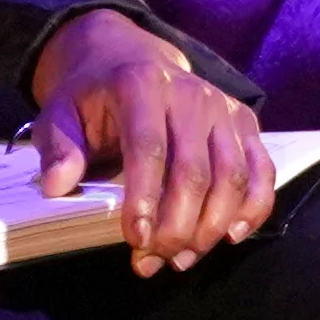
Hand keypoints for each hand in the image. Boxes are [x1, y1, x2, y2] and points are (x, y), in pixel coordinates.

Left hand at [33, 12, 278, 272]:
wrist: (128, 58)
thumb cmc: (92, 98)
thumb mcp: (59, 114)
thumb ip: (58, 148)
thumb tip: (58, 186)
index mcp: (141, 86)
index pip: (149, 147)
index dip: (145, 198)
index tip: (136, 240)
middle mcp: (190, 93)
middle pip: (194, 170)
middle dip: (177, 225)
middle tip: (152, 262)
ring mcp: (223, 107)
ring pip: (232, 176)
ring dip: (211, 226)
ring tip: (181, 259)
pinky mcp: (244, 122)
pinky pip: (261, 170)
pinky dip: (254, 208)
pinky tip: (231, 236)